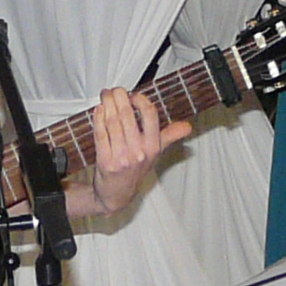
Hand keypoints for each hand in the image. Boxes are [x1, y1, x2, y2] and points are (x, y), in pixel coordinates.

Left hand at [83, 85, 191, 217]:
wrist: (117, 194)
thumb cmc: (136, 170)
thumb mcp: (156, 154)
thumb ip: (170, 136)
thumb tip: (187, 127)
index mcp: (153, 147)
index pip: (150, 115)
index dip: (140, 100)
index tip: (133, 95)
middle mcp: (138, 152)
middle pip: (127, 114)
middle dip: (118, 97)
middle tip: (114, 90)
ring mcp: (121, 157)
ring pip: (112, 121)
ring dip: (107, 104)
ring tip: (105, 96)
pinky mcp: (105, 161)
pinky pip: (100, 133)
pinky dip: (98, 118)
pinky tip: (99, 110)